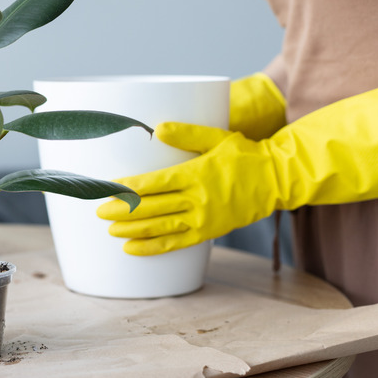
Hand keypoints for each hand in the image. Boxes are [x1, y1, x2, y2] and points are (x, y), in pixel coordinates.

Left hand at [98, 84, 377, 255]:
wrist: (277, 180)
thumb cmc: (246, 155)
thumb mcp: (217, 137)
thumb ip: (186, 132)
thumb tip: (156, 128)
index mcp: (195, 174)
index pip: (153, 184)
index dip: (127, 189)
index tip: (107, 188)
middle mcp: (197, 200)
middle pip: (151, 209)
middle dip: (122, 211)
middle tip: (99, 211)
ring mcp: (203, 219)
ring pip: (159, 228)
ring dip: (132, 230)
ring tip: (110, 231)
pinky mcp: (208, 232)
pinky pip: (175, 244)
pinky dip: (151, 248)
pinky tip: (132, 249)